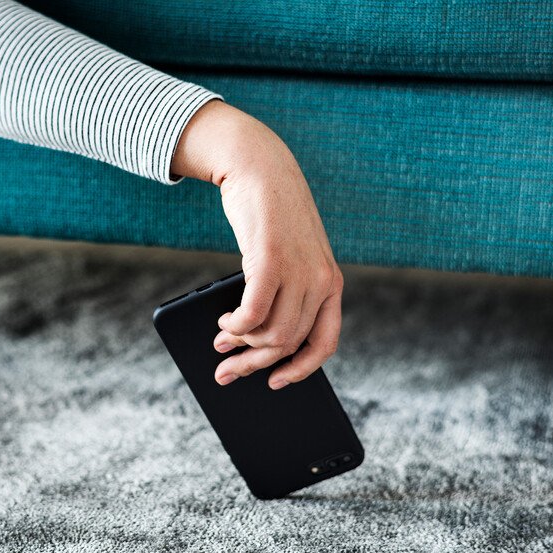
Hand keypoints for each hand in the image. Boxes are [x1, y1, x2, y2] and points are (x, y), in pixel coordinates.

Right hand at [170, 100, 342, 389]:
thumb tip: (255, 336)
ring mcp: (298, 271)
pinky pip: (253, 313)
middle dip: (253, 364)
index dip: (300, 370)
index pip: (324, 343)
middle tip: (227, 373)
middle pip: (288, 344)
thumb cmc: (270, 217)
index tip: (276, 383)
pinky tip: (224, 322)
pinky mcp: (271, 260)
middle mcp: (321, 281)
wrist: (261, 168)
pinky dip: (235, 326)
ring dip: (240, 345)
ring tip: (221, 339)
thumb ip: (284, 291)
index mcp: (331, 284)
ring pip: (270, 334)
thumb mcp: (289, 257)